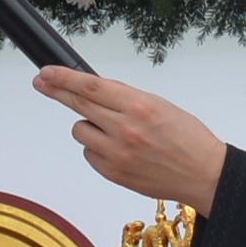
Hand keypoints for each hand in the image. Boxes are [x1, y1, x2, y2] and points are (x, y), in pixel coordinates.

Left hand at [33, 68, 226, 210]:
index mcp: (138, 106)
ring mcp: (117, 154)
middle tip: (41, 82)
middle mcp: (124, 129)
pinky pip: (89, 154)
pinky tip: (119, 150)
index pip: (91, 86)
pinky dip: (97, 148)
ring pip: (80, 131)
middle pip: (78, 105)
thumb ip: (125, 99)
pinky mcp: (113, 173)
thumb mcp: (160, 105)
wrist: (204, 174)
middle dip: (56, 91)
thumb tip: (94, 91)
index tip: (46, 72)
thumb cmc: (188, 138)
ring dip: (89, 126)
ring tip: (113, 131)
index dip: (63, 77)